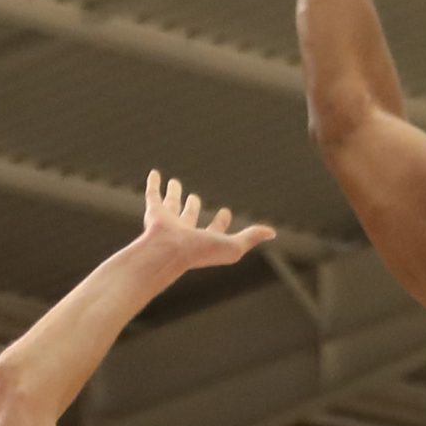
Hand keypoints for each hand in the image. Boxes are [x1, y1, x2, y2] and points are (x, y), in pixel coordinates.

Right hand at [136, 171, 274, 271]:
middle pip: (189, 216)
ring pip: (171, 204)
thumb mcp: (233, 246)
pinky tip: (155, 173)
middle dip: (192, 207)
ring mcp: (168, 222)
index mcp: (201, 241)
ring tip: (175, 183)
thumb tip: (272, 232)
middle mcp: (183, 232)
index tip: (225, 212)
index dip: (220, 221)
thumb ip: (251, 238)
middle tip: (195, 198)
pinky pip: (153, 194)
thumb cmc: (200, 253)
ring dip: (173, 194)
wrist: (168, 252)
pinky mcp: (154, 212)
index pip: (213, 230)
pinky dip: (154, 183)